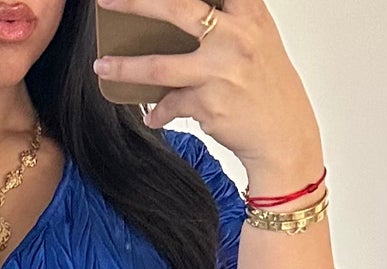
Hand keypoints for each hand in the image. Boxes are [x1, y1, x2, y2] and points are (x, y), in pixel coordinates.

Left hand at [94, 0, 323, 192]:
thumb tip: (179, 15)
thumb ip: (228, 20)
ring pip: (159, 67)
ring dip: (125, 68)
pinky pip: (171, 105)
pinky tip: (154, 115)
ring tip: (102, 68)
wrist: (284, 137)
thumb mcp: (257, 39)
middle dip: (135, 3)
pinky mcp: (208, 104)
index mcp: (249, 13)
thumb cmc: (268, 88)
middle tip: (106, 1)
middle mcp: (235, 36)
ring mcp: (220, 71)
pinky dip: (159, 111)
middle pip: (175, 9)